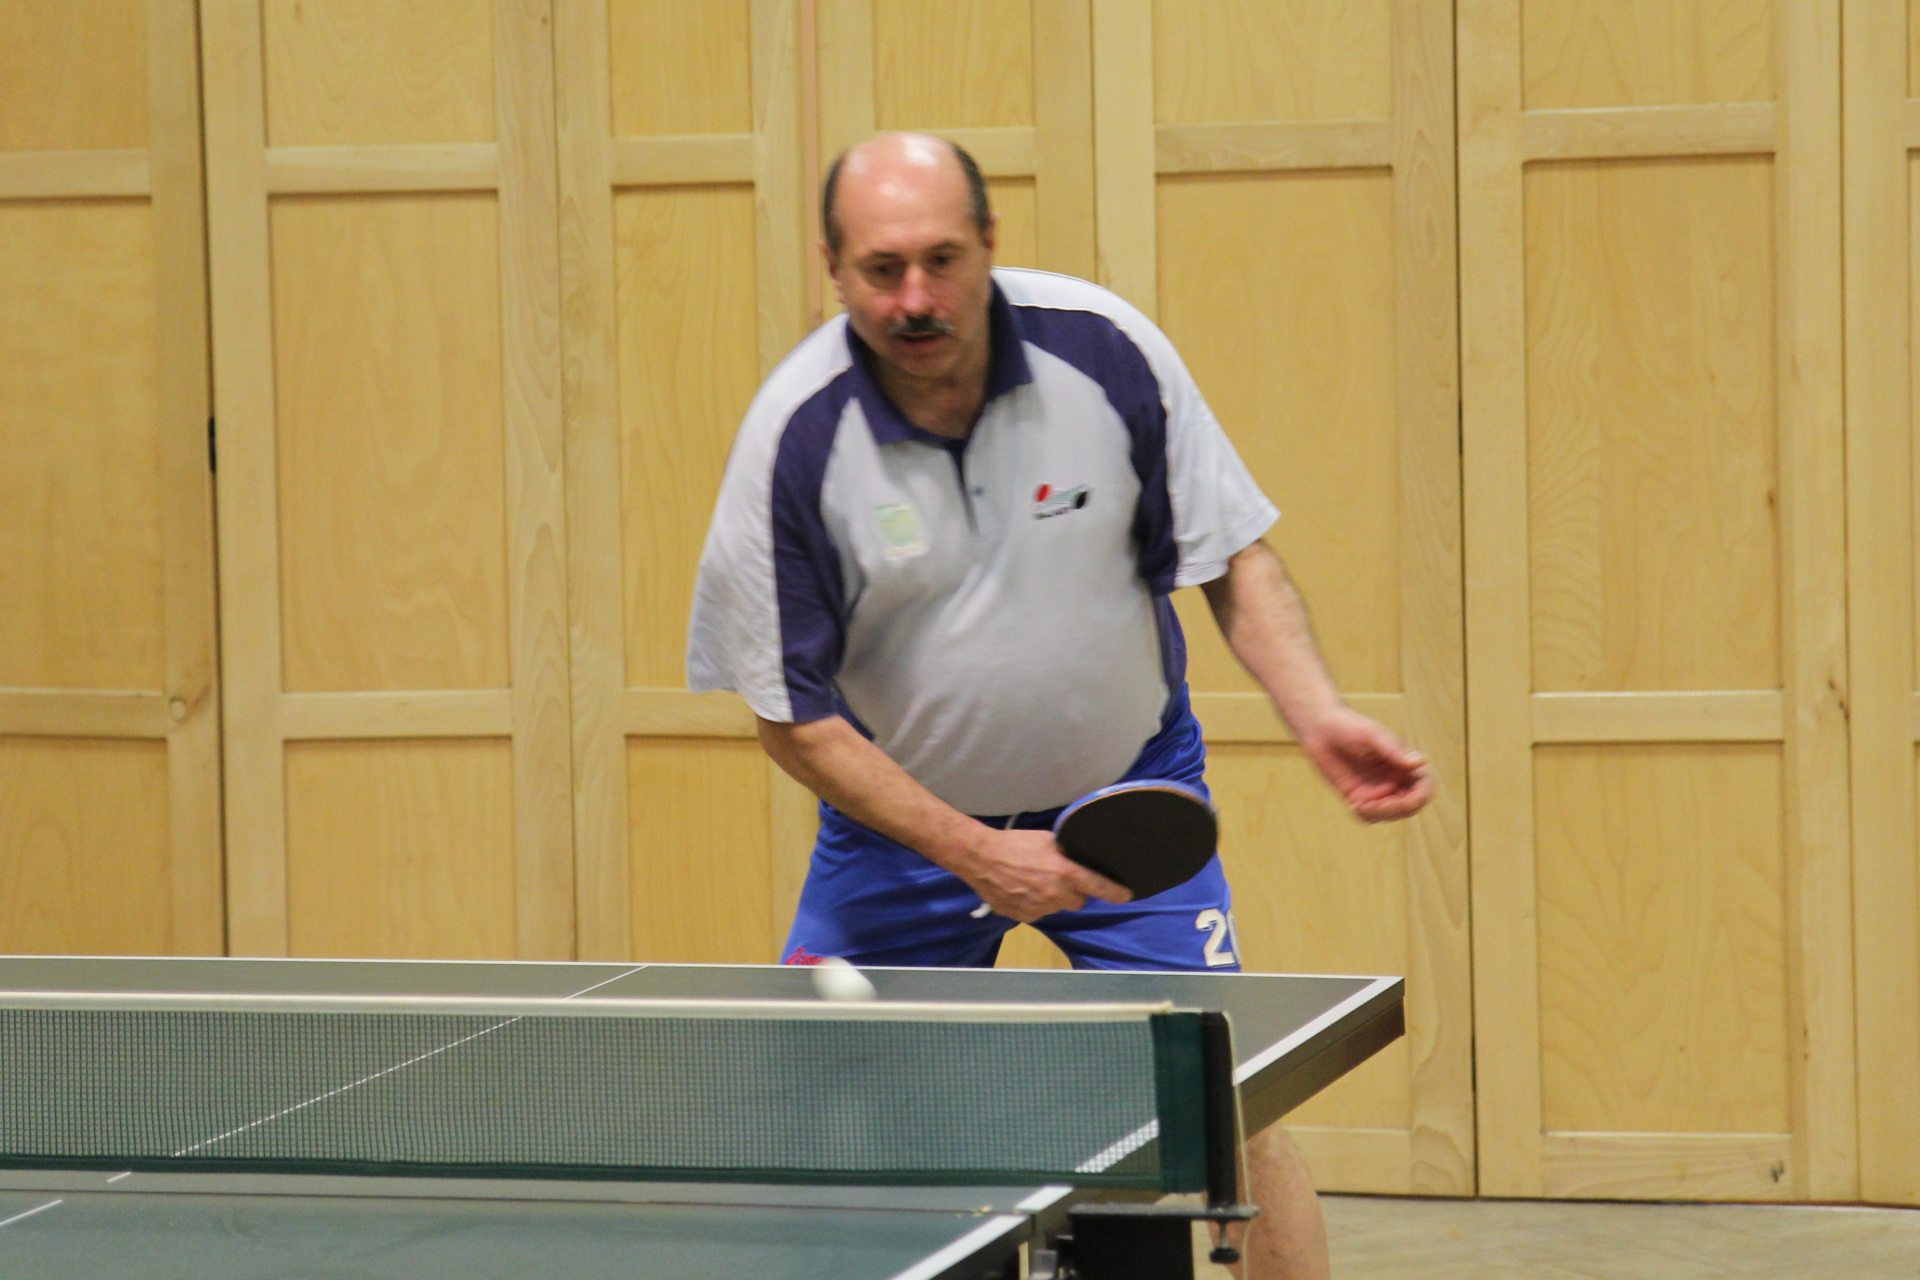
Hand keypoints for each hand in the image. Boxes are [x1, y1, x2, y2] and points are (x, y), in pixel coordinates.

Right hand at [953, 828, 1131, 922]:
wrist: (981, 859)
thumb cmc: (1015, 844)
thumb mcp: (1046, 840)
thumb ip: (1065, 854)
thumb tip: (1076, 859)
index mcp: (1064, 873)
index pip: (1098, 886)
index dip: (1114, 892)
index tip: (1126, 895)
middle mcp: (1055, 894)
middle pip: (1077, 901)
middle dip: (1073, 892)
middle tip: (1058, 878)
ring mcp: (1039, 909)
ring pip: (1056, 907)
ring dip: (1052, 898)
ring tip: (1033, 881)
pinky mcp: (1024, 917)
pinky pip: (1038, 913)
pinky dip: (1034, 904)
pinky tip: (1021, 890)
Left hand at [1298, 707, 1433, 822]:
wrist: (1319, 728)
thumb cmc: (1348, 724)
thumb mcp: (1372, 734)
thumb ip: (1394, 750)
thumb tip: (1421, 762)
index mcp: (1403, 762)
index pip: (1424, 786)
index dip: (1420, 797)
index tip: (1406, 801)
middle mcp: (1394, 778)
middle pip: (1409, 805)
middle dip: (1396, 809)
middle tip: (1375, 804)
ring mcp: (1377, 789)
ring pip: (1389, 814)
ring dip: (1379, 814)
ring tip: (1359, 804)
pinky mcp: (1359, 796)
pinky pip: (1368, 816)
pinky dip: (1364, 815)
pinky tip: (1352, 804)